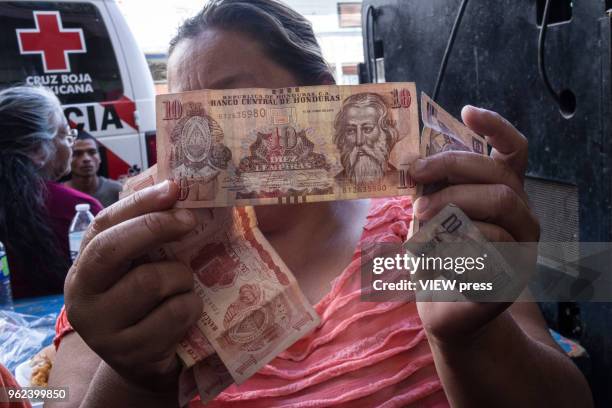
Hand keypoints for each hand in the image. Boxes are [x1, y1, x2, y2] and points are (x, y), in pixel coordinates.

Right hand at [64, 181, 201, 391]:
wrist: (145, 360)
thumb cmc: (147, 303)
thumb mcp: (141, 266)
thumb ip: (149, 233)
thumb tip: (176, 188)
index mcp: (85, 266)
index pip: (104, 225)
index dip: (140, 203)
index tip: (173, 187)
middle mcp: (82, 296)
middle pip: (113, 249)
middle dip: (155, 227)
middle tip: (189, 219)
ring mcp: (102, 328)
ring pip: (151, 281)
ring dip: (181, 277)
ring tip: (184, 284)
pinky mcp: (129, 352)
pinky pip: (174, 314)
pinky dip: (190, 307)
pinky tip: (186, 312)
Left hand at [409, 106, 539, 343]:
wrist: (442, 306)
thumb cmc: (434, 254)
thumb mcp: (428, 214)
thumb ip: (429, 187)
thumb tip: (411, 160)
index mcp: (501, 192)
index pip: (514, 151)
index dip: (496, 127)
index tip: (467, 111)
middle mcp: (520, 215)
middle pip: (496, 179)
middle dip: (450, 177)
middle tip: (416, 198)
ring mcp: (523, 247)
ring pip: (493, 213)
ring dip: (446, 219)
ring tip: (419, 237)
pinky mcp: (513, 277)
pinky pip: (485, 252)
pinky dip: (449, 254)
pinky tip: (434, 264)